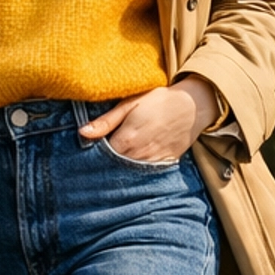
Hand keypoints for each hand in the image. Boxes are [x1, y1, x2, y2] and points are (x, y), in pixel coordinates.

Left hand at [78, 77, 219, 164]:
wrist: (192, 105)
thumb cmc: (158, 100)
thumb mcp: (130, 104)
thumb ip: (106, 121)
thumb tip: (82, 133)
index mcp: (127, 139)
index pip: (101, 156)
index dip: (93, 155)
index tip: (88, 152)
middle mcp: (139, 154)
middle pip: (115, 167)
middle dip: (105, 165)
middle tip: (98, 161)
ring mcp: (153, 161)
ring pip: (130, 173)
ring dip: (121, 170)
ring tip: (116, 162)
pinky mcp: (166, 163)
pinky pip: (147, 173)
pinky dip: (139, 171)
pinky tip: (134, 164)